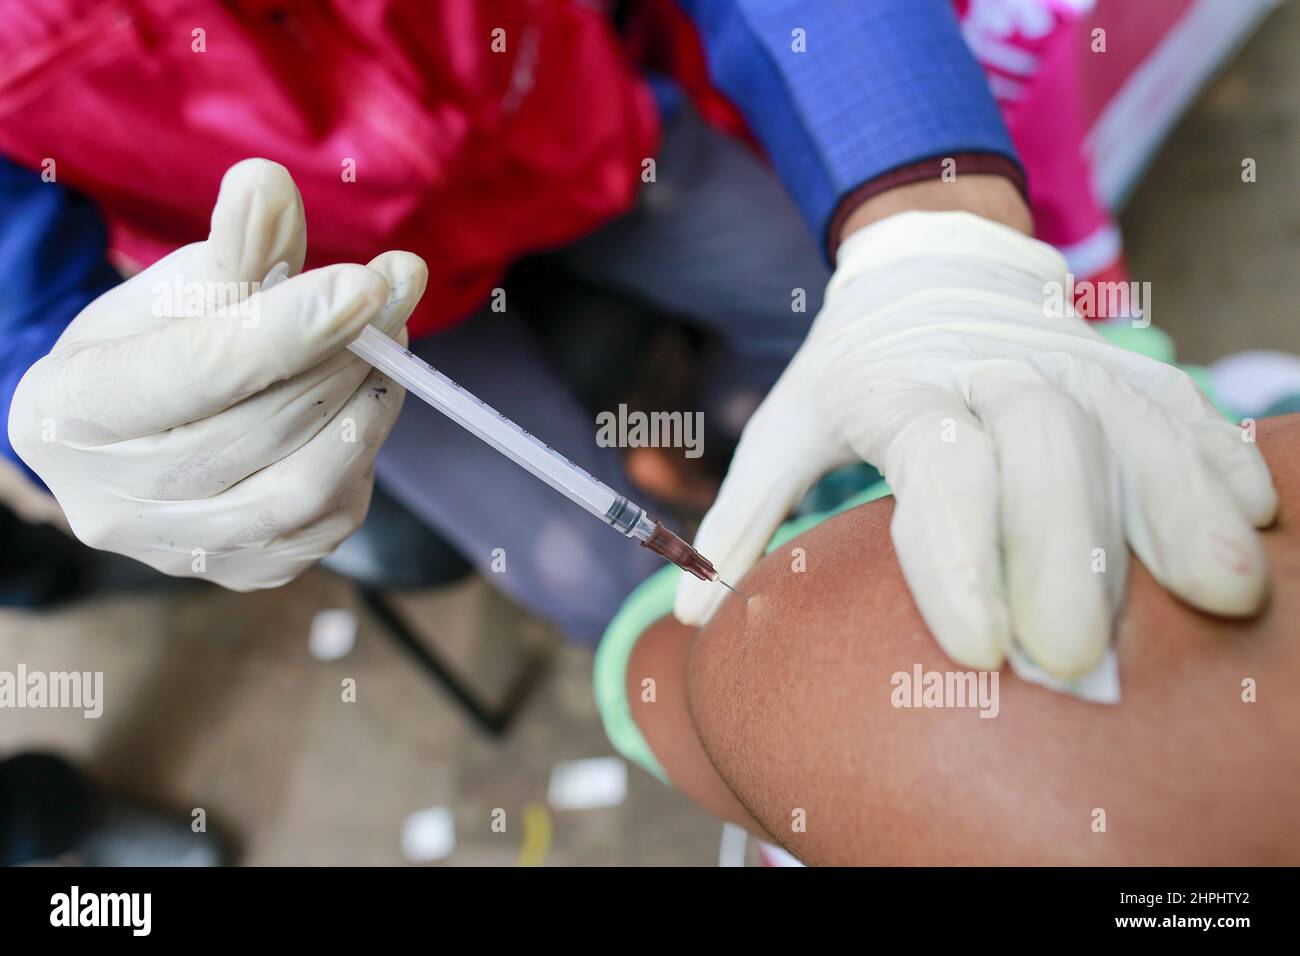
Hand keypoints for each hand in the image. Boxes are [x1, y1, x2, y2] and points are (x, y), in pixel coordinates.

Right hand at [8, 159, 425, 589]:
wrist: (132, 438)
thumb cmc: (152, 346)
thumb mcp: (176, 286)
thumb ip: (232, 247)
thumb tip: (270, 182)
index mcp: (71, 410)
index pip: (197, 372)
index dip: (290, 328)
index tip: (370, 283)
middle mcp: (113, 500)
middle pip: (260, 431)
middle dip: (343, 358)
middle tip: (390, 303)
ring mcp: (178, 551)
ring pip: (303, 490)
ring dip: (364, 410)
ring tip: (383, 354)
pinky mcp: (239, 573)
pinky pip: (325, 526)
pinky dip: (359, 460)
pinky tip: (356, 411)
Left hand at [675, 210, 1276, 677]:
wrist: (926, 260)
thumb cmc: (849, 366)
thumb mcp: (785, 426)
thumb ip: (742, 516)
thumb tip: (686, 614)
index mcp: (899, 386)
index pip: (938, 465)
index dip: (960, 555)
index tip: (981, 652)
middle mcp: (990, 367)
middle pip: (1043, 445)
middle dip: (1064, 551)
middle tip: (1075, 660)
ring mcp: (1067, 359)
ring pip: (1130, 423)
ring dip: (1178, 508)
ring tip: (1219, 594)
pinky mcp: (1122, 365)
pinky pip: (1180, 407)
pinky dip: (1218, 461)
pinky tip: (1252, 522)